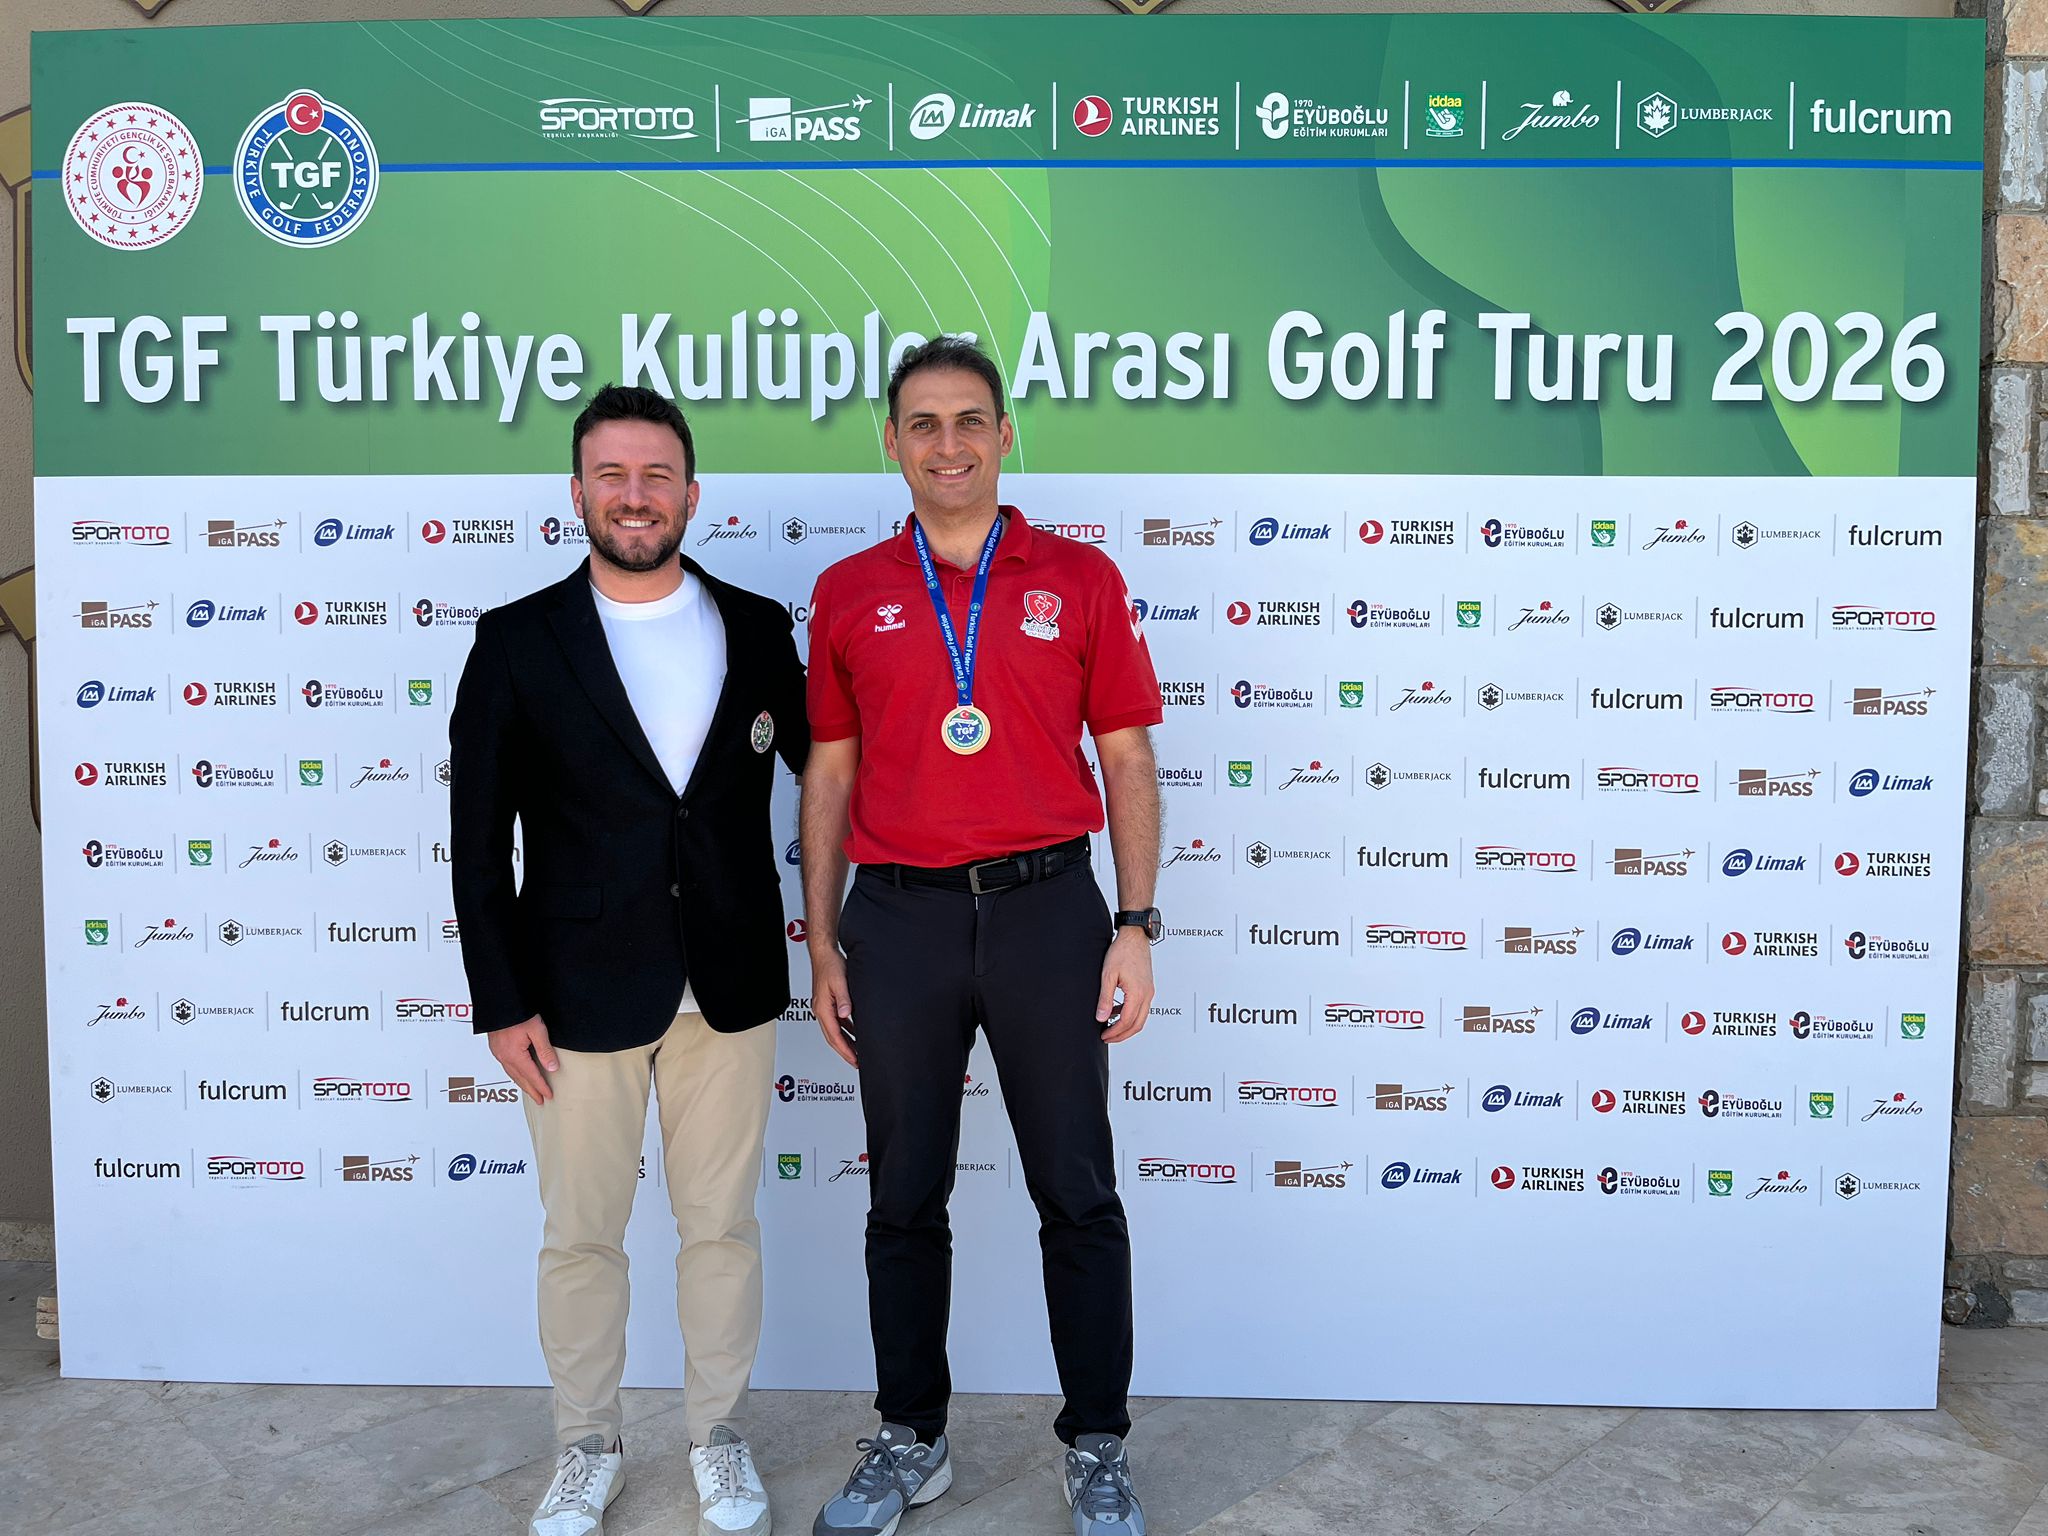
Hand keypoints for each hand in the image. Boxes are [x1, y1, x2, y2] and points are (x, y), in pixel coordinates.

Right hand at [489, 1014, 559, 1101]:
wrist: (501, 1000)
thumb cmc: (518, 1011)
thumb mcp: (537, 1030)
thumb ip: (545, 1050)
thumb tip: (552, 1068)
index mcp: (514, 1055)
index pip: (531, 1076)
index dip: (541, 1087)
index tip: (548, 1095)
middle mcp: (504, 1056)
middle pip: (520, 1079)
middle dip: (531, 1090)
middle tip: (540, 1100)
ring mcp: (498, 1052)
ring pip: (512, 1073)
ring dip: (522, 1083)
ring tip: (531, 1091)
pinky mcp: (496, 1046)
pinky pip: (506, 1066)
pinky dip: (514, 1074)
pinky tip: (518, 1074)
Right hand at [809, 944, 857, 1066]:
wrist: (824, 953)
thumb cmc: (830, 965)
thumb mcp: (840, 982)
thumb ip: (844, 999)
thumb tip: (845, 1015)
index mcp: (822, 1008)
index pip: (834, 1036)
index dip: (845, 1050)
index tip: (854, 1059)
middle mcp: (821, 1010)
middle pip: (833, 1038)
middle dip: (845, 1052)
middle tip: (857, 1062)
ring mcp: (824, 1007)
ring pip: (835, 1031)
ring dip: (845, 1043)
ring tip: (857, 1052)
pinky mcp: (828, 1003)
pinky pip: (837, 1022)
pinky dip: (846, 1031)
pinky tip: (855, 1033)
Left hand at [1096, 927, 1153, 1042]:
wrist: (1134, 936)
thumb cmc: (1122, 951)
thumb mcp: (1108, 975)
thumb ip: (1105, 998)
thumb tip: (1101, 1017)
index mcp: (1137, 993)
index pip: (1127, 1021)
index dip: (1115, 1032)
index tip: (1104, 1035)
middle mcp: (1147, 994)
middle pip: (1137, 1024)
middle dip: (1122, 1034)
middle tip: (1108, 1037)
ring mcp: (1149, 991)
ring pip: (1141, 1017)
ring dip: (1127, 1025)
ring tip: (1111, 1027)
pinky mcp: (1148, 987)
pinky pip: (1141, 1007)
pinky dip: (1130, 1014)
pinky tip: (1117, 1011)